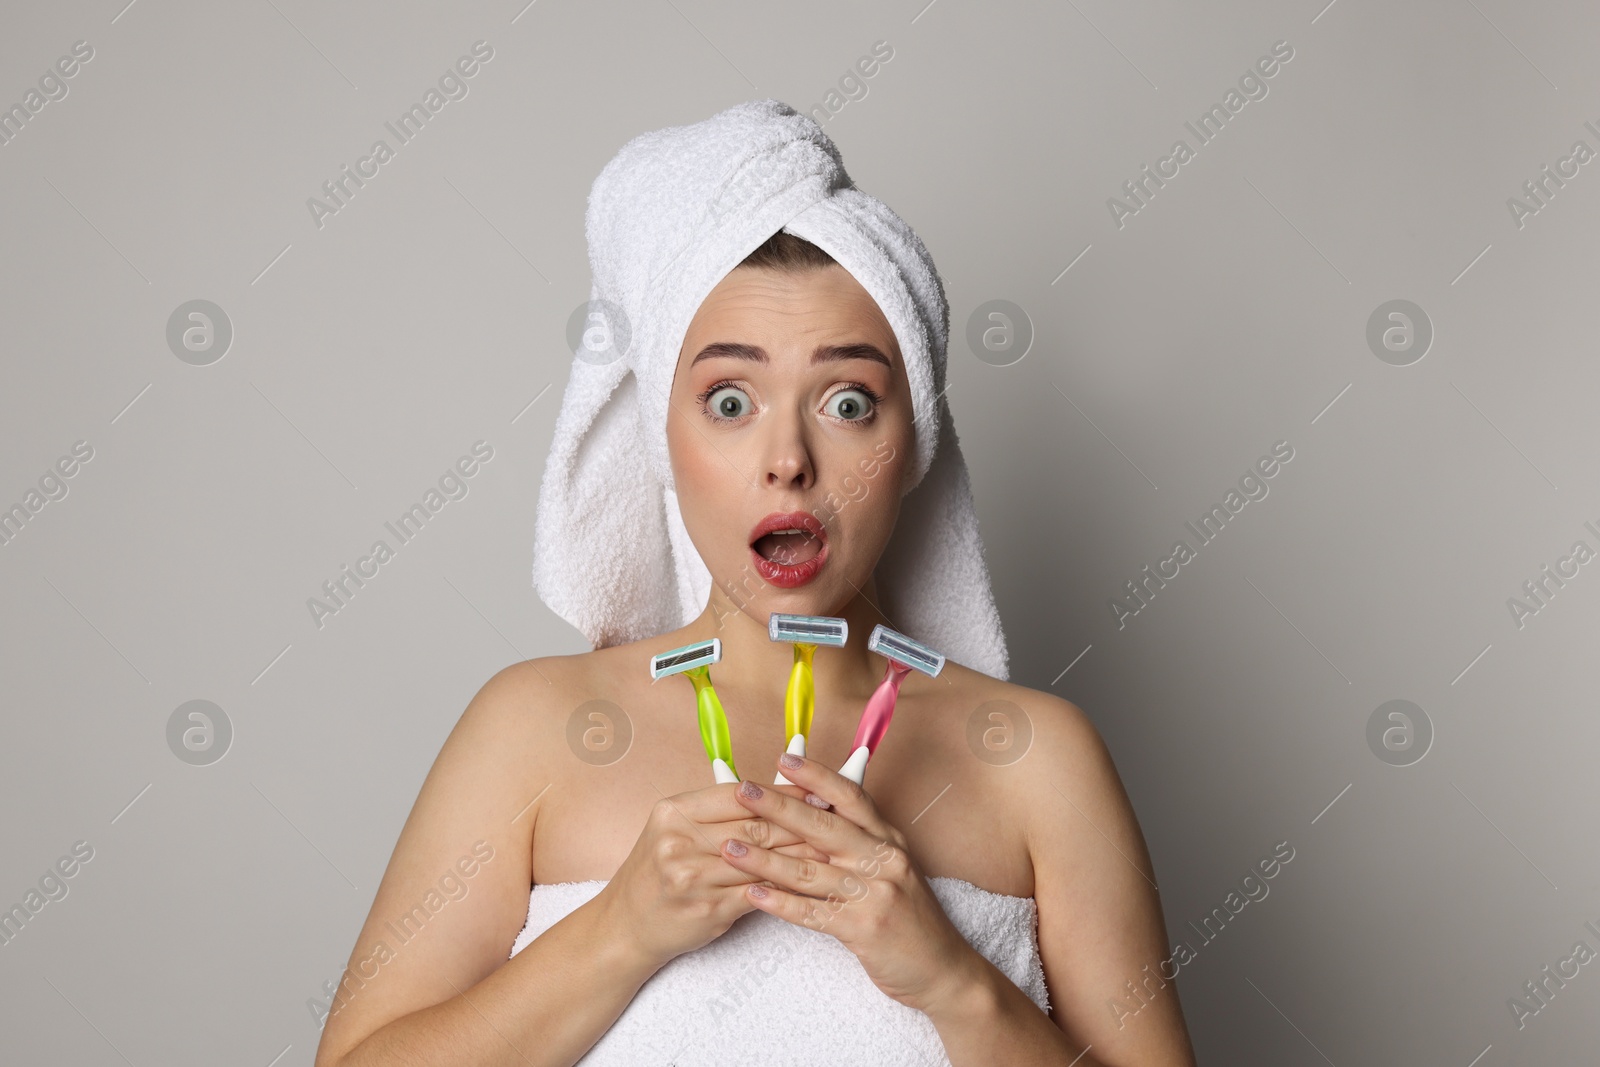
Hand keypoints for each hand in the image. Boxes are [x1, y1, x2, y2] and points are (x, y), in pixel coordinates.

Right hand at [596, 780, 829, 969]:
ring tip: (833, 848)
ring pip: (762, 860)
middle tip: (835, 818)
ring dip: (801, 855)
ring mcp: (693, 877)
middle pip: (754, 825)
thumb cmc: (658, 873)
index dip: (780, 792)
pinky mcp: (708, 908)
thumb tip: (775, 796)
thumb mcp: (675, 831)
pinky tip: (810, 882)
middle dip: (800, 822)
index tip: (813, 790)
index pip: (738, 794)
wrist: (625, 926)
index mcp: (674, 812)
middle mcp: (680, 841)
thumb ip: (718, 814)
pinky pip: (759, 892)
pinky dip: (787, 886)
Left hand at [721, 754, 983, 1014]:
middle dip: (778, 807)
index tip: (783, 759)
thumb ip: (857, 840)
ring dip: (764, 860)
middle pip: (824, 827)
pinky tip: (752, 895)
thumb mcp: (891, 867)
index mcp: (888, 839)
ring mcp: (876, 895)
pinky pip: (812, 913)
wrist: (942, 969)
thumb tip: (809, 811)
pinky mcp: (865, 929)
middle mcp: (884, 860)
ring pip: (809, 871)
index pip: (850, 797)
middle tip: (742, 791)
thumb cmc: (908, 915)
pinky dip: (779, 904)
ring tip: (729, 848)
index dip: (816, 776)